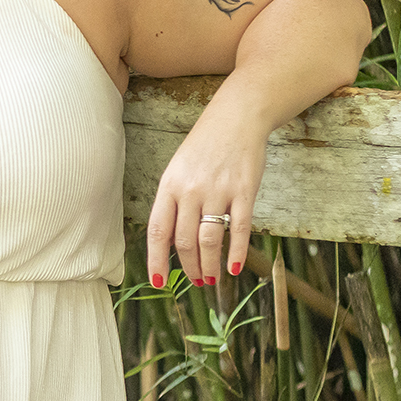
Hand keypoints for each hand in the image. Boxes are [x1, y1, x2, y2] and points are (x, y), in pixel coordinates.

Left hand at [146, 107, 266, 287]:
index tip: (159, 282)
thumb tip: (170, 240)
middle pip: (185, 241)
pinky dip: (237, 253)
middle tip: (195, 282)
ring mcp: (218, 191)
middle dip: (188, 267)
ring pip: (209, 240)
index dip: (156, 260)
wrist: (236, 118)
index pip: (158, 231)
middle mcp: (190, 190)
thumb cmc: (204, 147)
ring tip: (211, 279)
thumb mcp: (178, 170)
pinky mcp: (244, 191)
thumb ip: (173, 202)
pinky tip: (235, 268)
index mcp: (169, 186)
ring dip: (209, 266)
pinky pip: (239, 229)